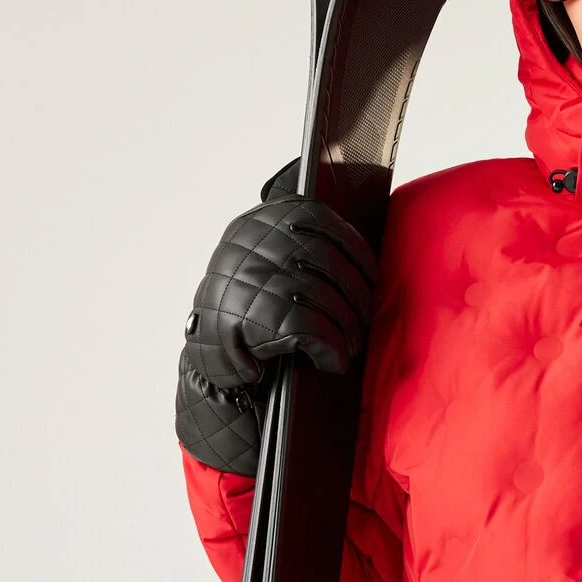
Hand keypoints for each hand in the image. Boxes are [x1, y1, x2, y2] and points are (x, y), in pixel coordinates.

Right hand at [175, 157, 373, 474]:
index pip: (321, 221)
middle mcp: (252, 241)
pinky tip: (333, 362)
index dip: (357, 252)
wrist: (207, 357)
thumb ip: (302, 247)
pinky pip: (313, 328)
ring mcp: (251, 276)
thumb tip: (361, 260)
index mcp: (260, 220)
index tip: (373, 278)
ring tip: (352, 348)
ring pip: (324, 297)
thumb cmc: (248, 311)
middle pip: (328, 262)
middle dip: (357, 297)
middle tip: (365, 325)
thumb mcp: (268, 264)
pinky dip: (331, 348)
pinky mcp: (254, 314)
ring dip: (347, 329)